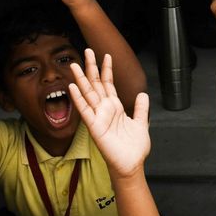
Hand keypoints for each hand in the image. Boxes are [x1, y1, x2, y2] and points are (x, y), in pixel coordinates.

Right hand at [68, 49, 150, 179]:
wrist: (131, 164)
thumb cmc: (134, 148)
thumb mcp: (141, 123)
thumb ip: (140, 108)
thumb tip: (142, 94)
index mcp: (115, 107)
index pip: (109, 84)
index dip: (107, 70)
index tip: (106, 55)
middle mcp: (105, 110)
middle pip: (96, 85)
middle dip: (92, 68)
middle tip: (87, 51)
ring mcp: (98, 117)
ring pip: (88, 94)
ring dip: (81, 80)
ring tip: (75, 65)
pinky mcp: (94, 127)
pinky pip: (85, 111)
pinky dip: (79, 99)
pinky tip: (73, 87)